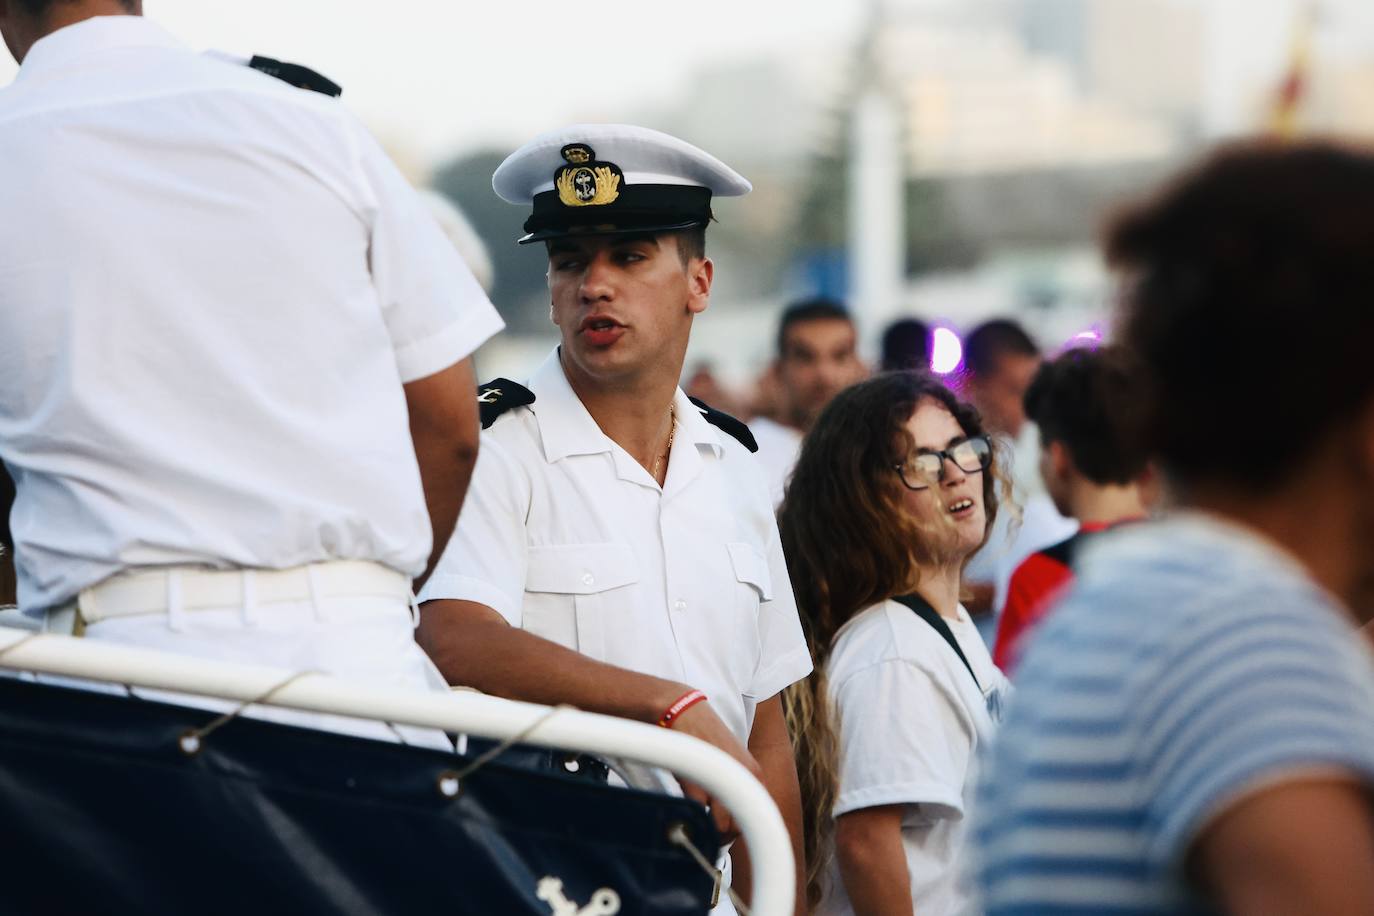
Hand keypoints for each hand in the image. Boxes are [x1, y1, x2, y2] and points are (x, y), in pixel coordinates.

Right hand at [668, 699, 762, 843]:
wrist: (683, 711)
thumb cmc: (703, 736)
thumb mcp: (729, 759)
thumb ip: (735, 785)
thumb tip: (730, 819)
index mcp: (754, 775)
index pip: (757, 818)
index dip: (739, 831)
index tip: (723, 836)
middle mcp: (743, 778)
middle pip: (739, 828)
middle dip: (722, 836)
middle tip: (706, 833)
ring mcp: (722, 780)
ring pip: (721, 827)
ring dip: (707, 830)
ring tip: (695, 824)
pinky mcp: (699, 782)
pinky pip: (700, 814)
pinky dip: (693, 817)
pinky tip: (686, 808)